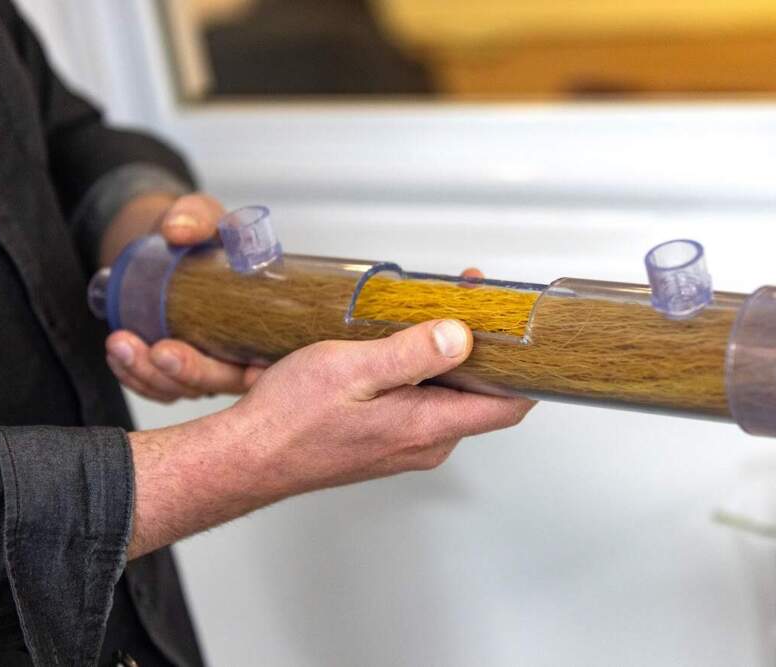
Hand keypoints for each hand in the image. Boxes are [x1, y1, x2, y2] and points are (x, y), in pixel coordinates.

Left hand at [105, 193, 262, 401]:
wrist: (173, 241)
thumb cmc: (205, 235)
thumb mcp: (207, 216)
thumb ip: (197, 216)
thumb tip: (179, 230)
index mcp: (265, 322)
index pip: (273, 360)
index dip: (259, 373)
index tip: (247, 372)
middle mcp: (240, 352)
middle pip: (223, 382)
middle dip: (190, 373)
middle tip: (161, 352)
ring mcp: (207, 364)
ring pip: (184, 389)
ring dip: (150, 375)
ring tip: (121, 344)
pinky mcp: (175, 369)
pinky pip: (158, 386)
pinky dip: (135, 377)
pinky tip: (118, 357)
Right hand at [230, 318, 533, 494]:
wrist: (249, 456)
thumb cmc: (291, 419)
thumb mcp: (352, 370)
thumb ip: (412, 354)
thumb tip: (462, 338)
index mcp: (428, 426)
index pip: (509, 405)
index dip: (526, 368)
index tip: (524, 330)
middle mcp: (426, 442)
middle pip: (482, 394)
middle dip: (484, 346)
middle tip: (470, 298)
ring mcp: (408, 444)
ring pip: (451, 396)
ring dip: (450, 355)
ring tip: (435, 311)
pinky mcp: (389, 440)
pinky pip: (424, 402)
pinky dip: (425, 371)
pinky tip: (403, 343)